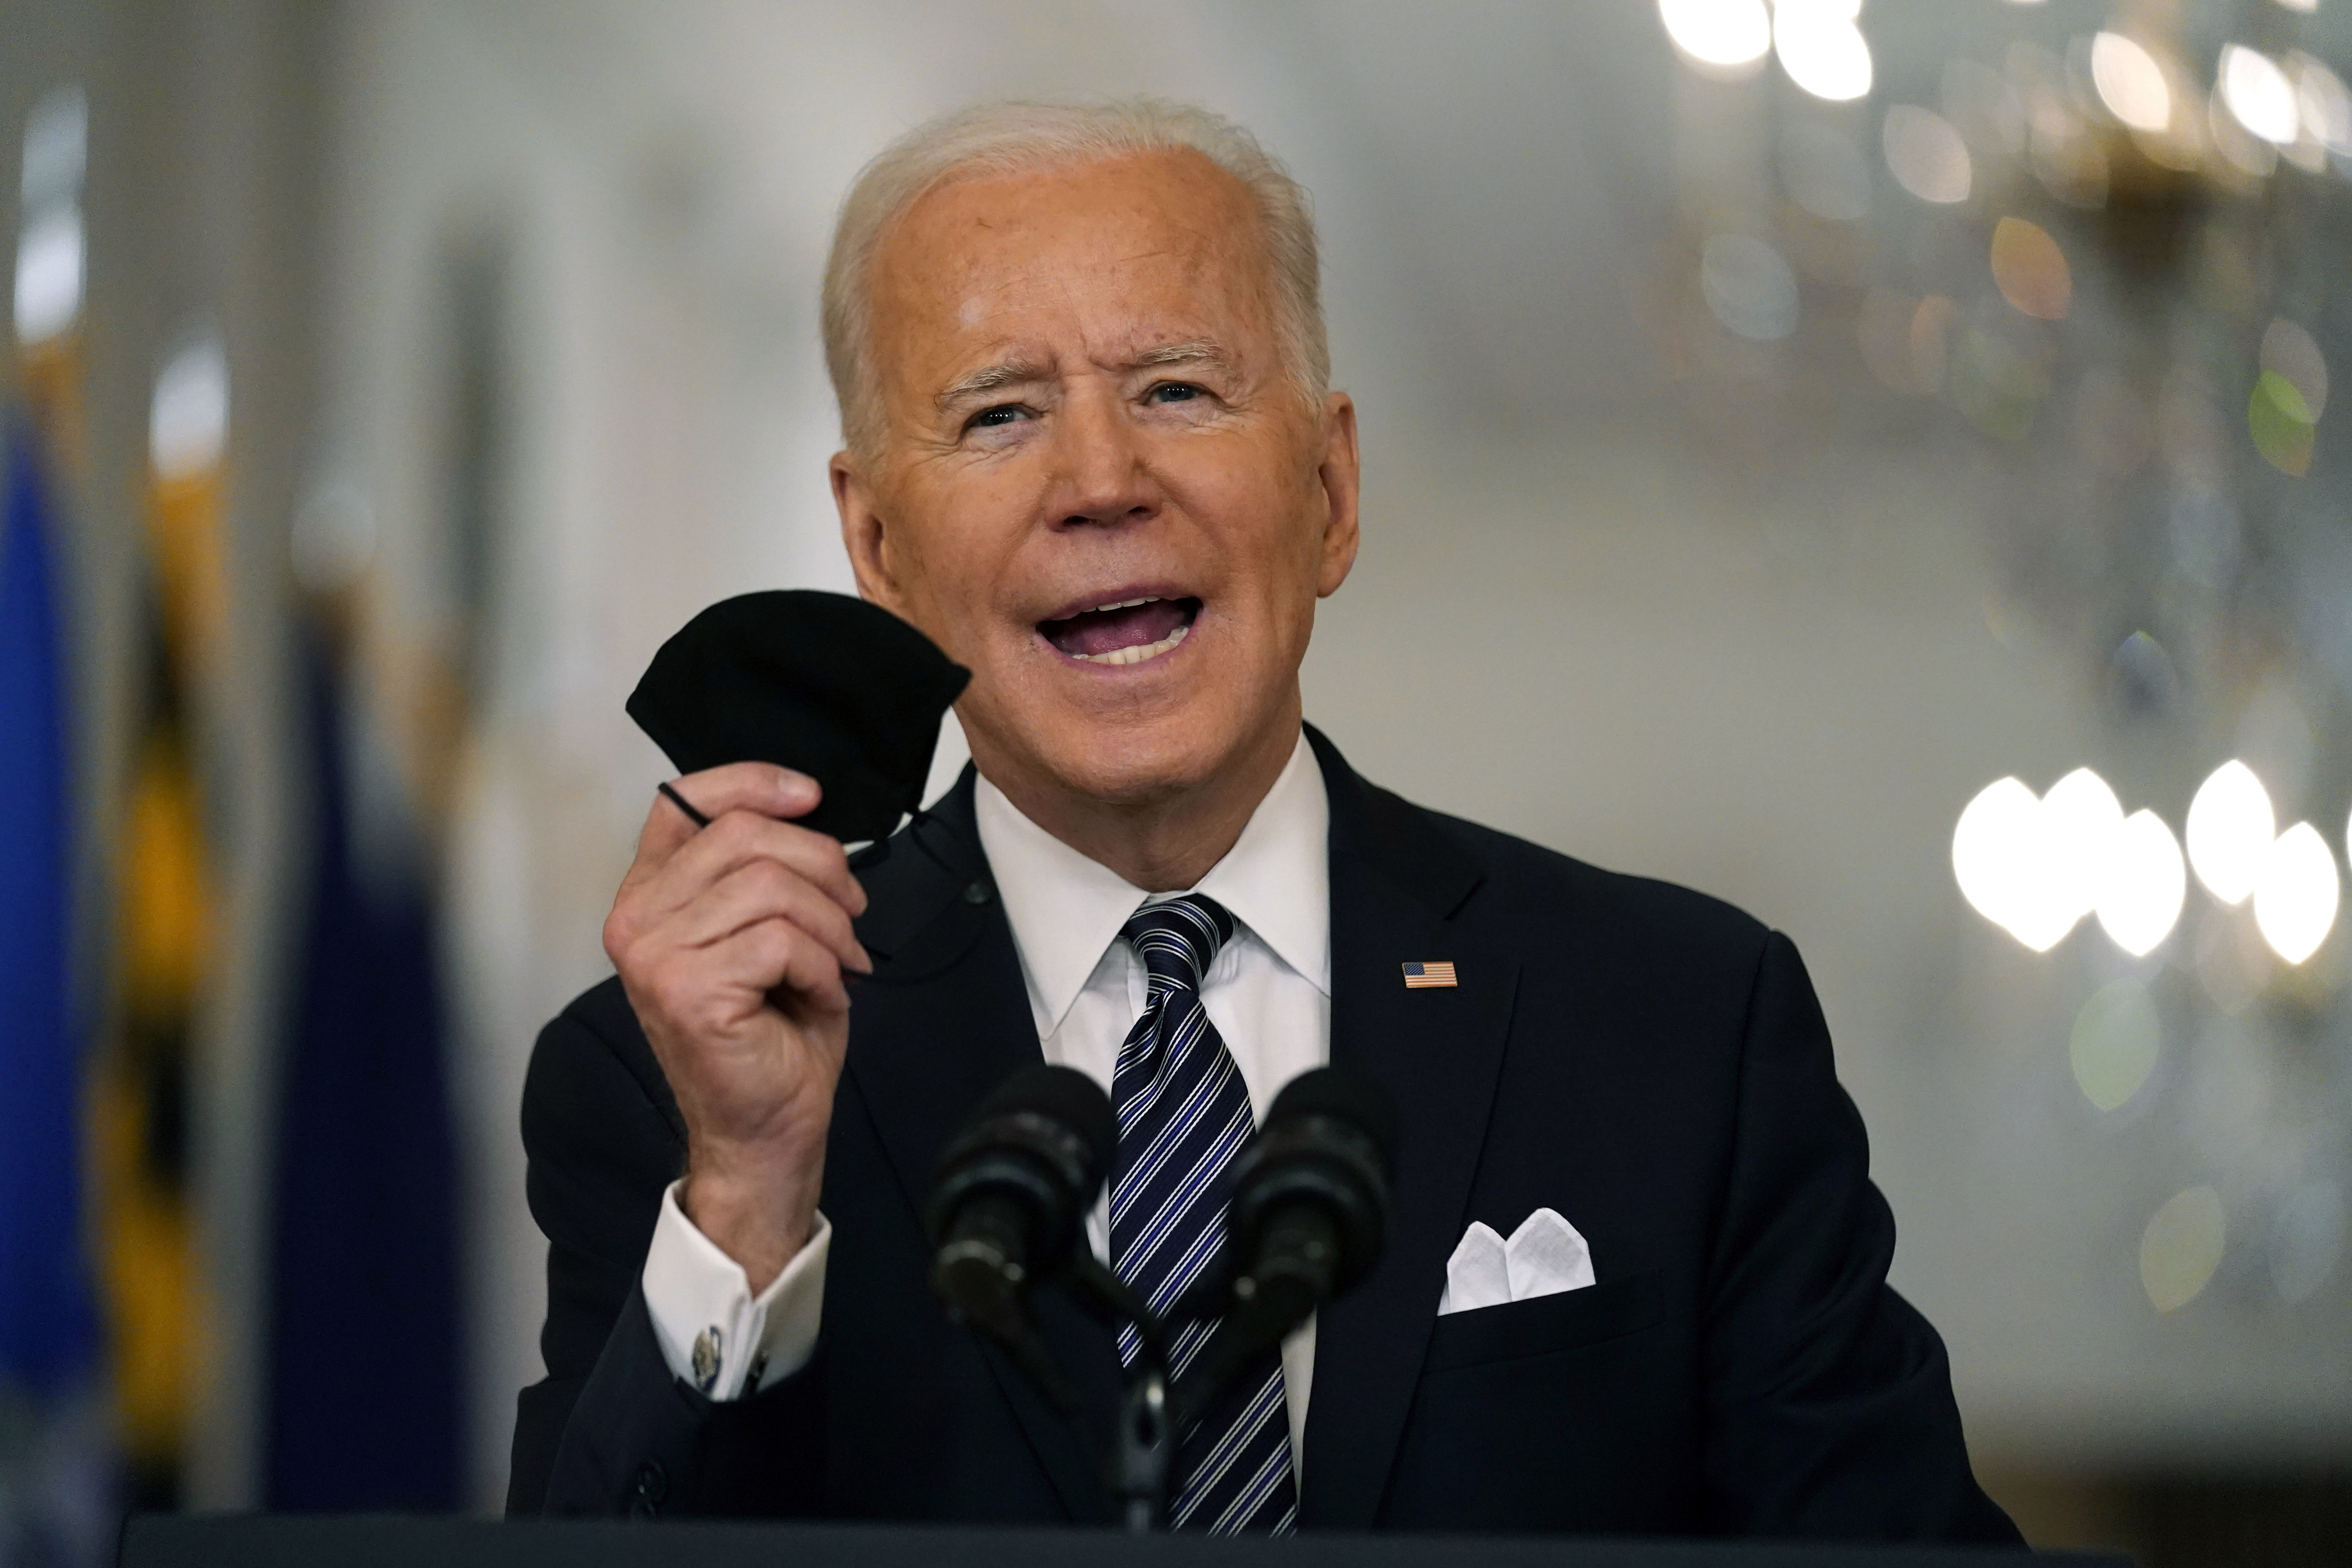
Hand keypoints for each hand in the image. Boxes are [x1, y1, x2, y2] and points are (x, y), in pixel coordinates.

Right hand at [602, 763, 870, 1291]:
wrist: (768, 1128)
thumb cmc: (772, 1032)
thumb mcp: (765, 929)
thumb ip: (759, 868)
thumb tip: (805, 809)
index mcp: (649, 896)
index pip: (682, 801)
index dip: (752, 783)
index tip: (811, 797)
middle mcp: (636, 921)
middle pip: (744, 835)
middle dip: (822, 867)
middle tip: (851, 915)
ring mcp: (654, 957)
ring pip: (770, 886)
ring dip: (830, 924)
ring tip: (839, 962)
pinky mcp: (688, 991)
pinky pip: (782, 940)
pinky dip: (823, 965)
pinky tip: (821, 994)